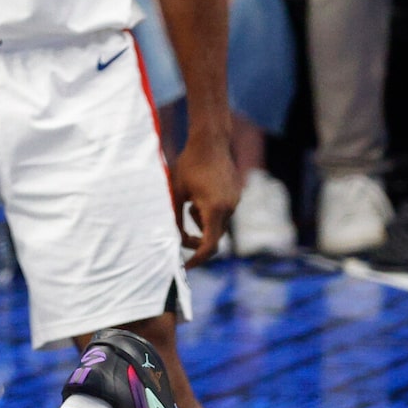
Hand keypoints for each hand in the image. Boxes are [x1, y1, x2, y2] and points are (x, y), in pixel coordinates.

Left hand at [170, 130, 237, 266]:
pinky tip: (199, 195)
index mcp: (214, 209)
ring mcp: (235, 200)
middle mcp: (229, 207)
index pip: (209, 245)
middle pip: (214, 236)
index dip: (197, 259)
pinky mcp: (236, 194)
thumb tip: (171, 239)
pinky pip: (222, 212)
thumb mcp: (176, 192)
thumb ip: (175, 217)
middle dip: (197, 239)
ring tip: (189, 202)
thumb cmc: (189, 164)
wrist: (210, 141)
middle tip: (179, 235)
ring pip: (218, 223)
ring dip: (202, 222)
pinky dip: (209, 212)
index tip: (186, 266)